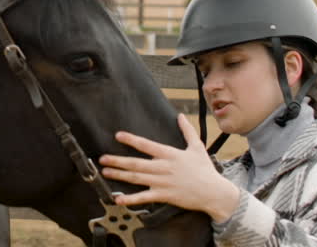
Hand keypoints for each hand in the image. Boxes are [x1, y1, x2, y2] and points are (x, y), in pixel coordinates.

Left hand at [97, 113, 240, 221]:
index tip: (118, 135)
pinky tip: (119, 199)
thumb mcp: (197, 147)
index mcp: (170, 154)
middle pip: (136, 163)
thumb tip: (180, 115)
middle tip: (102, 158)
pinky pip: (144, 197)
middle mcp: (163, 168)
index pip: (147, 145)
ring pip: (136, 178)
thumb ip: (187, 131)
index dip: (131, 140)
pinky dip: (131, 199)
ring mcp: (162, 182)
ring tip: (105, 172)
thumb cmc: (205, 170)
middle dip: (117, 160)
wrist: (214, 192)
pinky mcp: (164, 195)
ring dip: (119, 175)